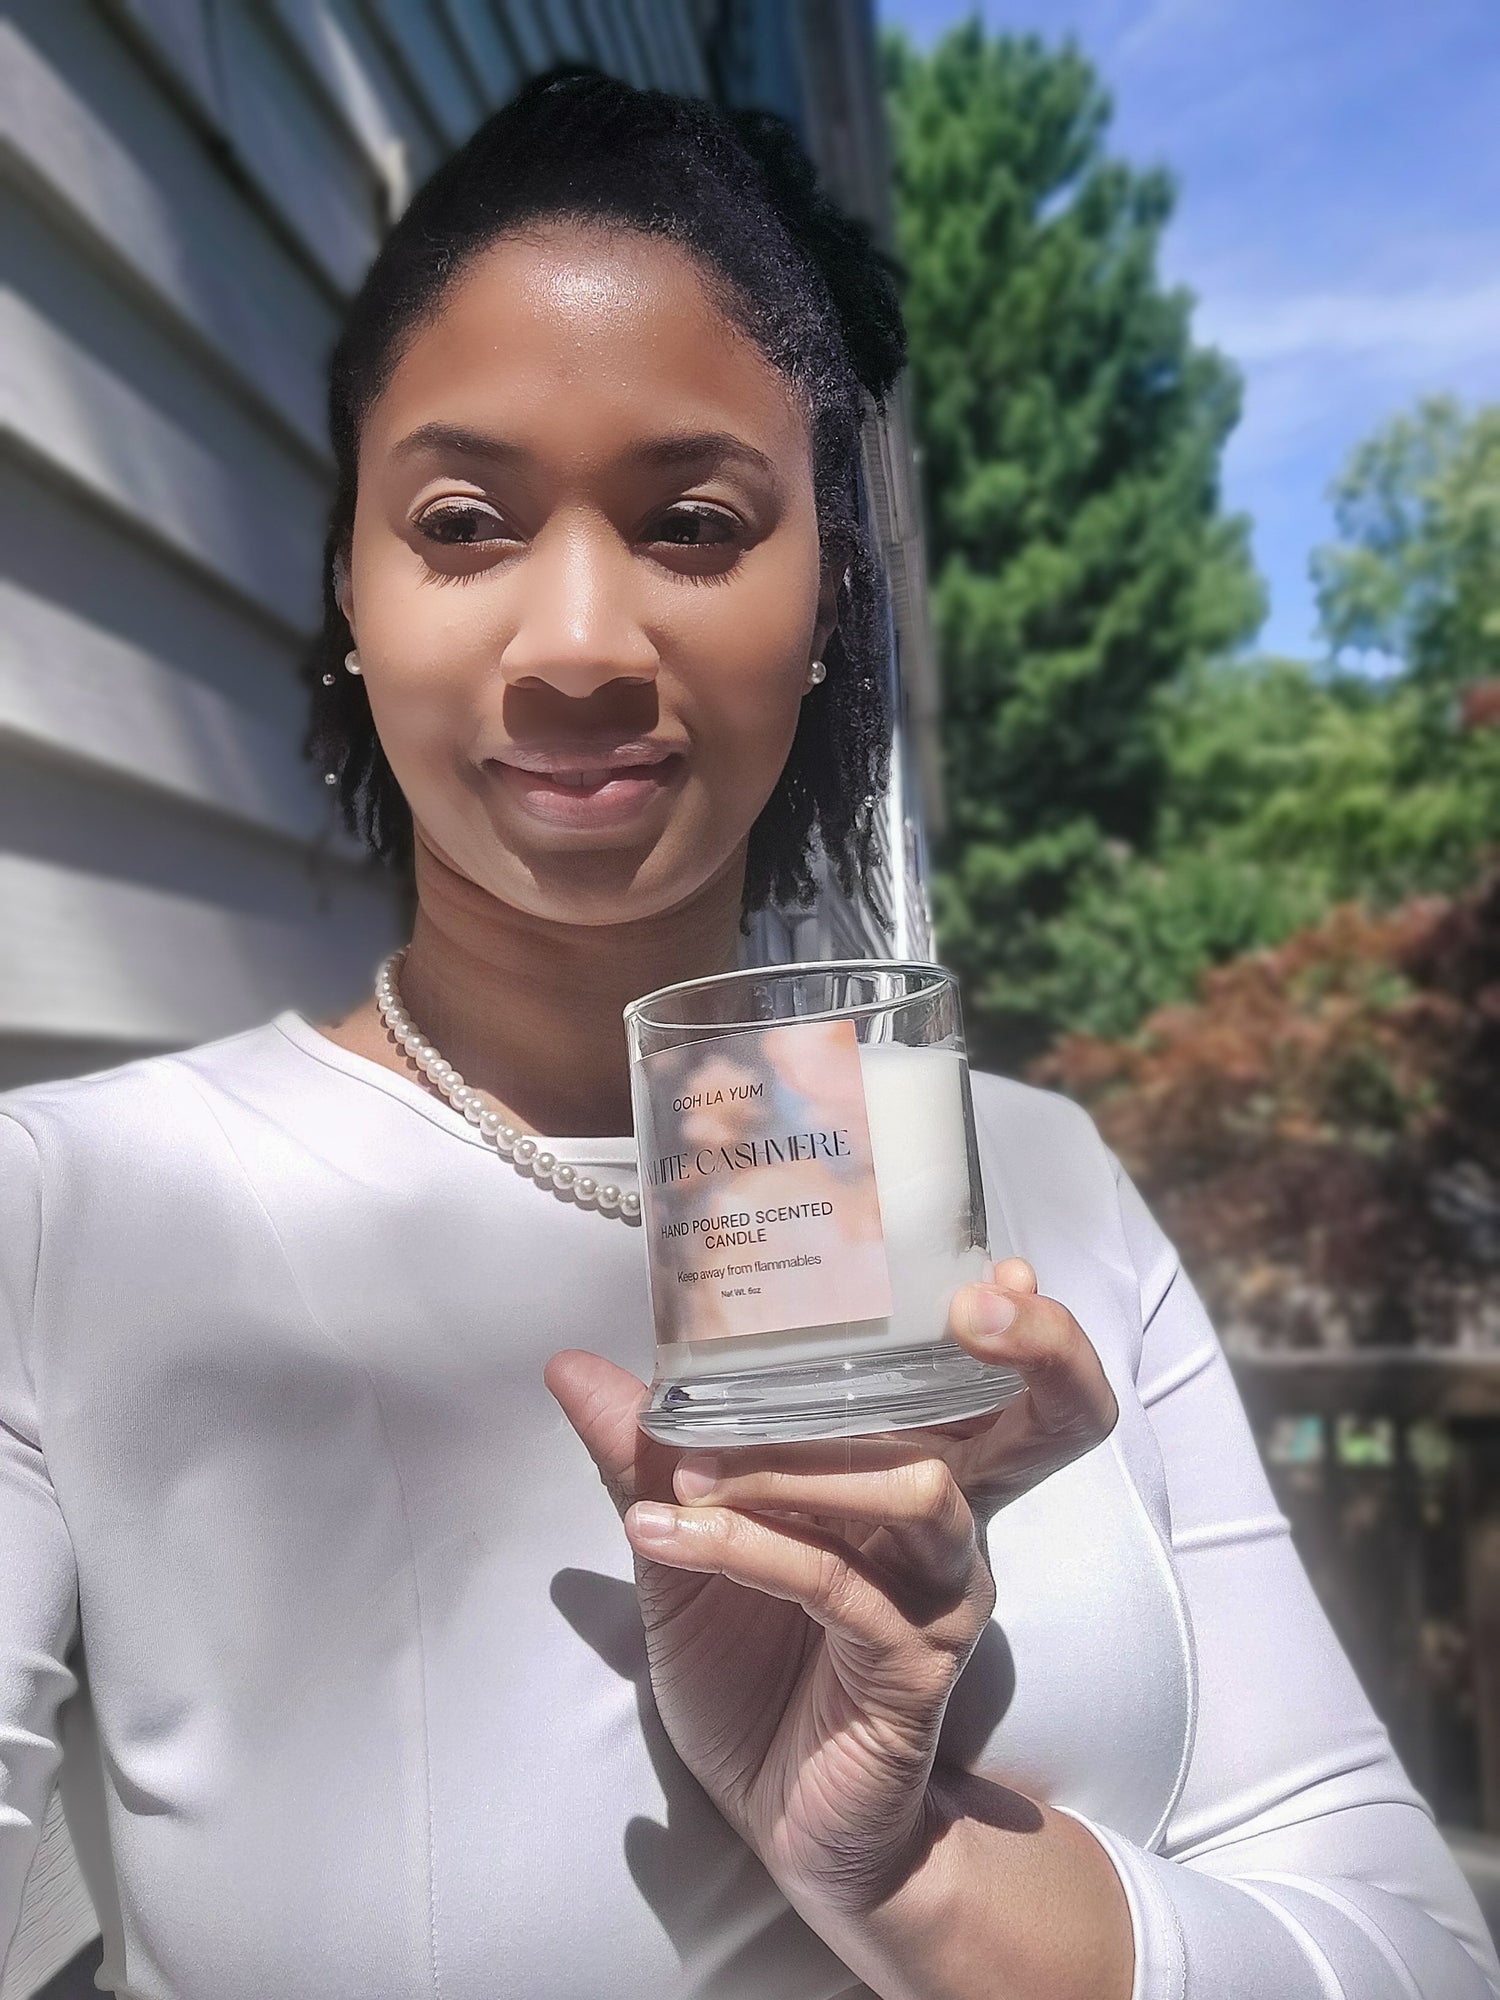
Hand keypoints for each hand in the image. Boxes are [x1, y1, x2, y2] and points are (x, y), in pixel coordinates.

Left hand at [544, 1258, 1117, 1920]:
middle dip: (1037, 1352)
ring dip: (794, 1465)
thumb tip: (571, 1363)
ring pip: (914, 1492)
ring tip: (687, 1472)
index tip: (1002, 1266)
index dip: (1028, 1326)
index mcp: (913, 1473)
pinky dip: (744, 1547)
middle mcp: (950, 1523)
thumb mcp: (682, 1544)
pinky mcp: (913, 1667)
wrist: (781, 1823)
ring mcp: (941, 1594)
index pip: (997, 1383)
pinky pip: (837, 1586)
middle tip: (973, 1307)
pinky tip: (667, 1535)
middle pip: (1049, 1420)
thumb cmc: (752, 1669)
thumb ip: (641, 1454)